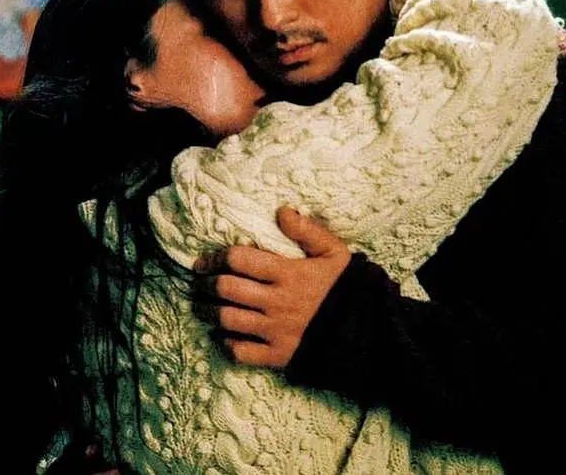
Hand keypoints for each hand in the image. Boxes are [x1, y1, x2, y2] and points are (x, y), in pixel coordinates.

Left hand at [194, 207, 350, 367]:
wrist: (366, 330)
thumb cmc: (345, 286)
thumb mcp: (333, 251)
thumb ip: (307, 230)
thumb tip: (281, 211)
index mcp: (288, 273)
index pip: (239, 260)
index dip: (216, 257)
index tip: (206, 259)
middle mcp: (277, 302)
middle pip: (226, 289)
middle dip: (206, 284)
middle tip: (200, 281)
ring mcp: (276, 330)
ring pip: (227, 320)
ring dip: (207, 312)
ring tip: (201, 306)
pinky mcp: (278, 355)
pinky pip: (241, 352)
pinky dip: (226, 344)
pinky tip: (222, 336)